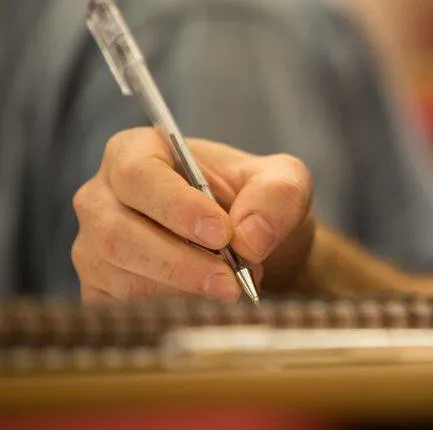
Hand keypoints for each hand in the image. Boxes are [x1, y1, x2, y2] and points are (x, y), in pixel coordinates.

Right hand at [72, 128, 314, 302]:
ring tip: (233, 285)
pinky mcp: (99, 287)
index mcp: (137, 151)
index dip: (177, 207)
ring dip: (183, 291)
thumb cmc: (257, 202)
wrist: (252, 245)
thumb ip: (277, 196)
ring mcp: (94, 245)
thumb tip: (250, 237)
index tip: (222, 234)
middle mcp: (103, 196)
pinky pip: (121, 308)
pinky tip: (207, 303)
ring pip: (121, 277)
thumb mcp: (284, 182)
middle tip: (232, 281)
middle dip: (181, 263)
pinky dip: (170, 310)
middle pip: (118, 233)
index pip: (138, 176)